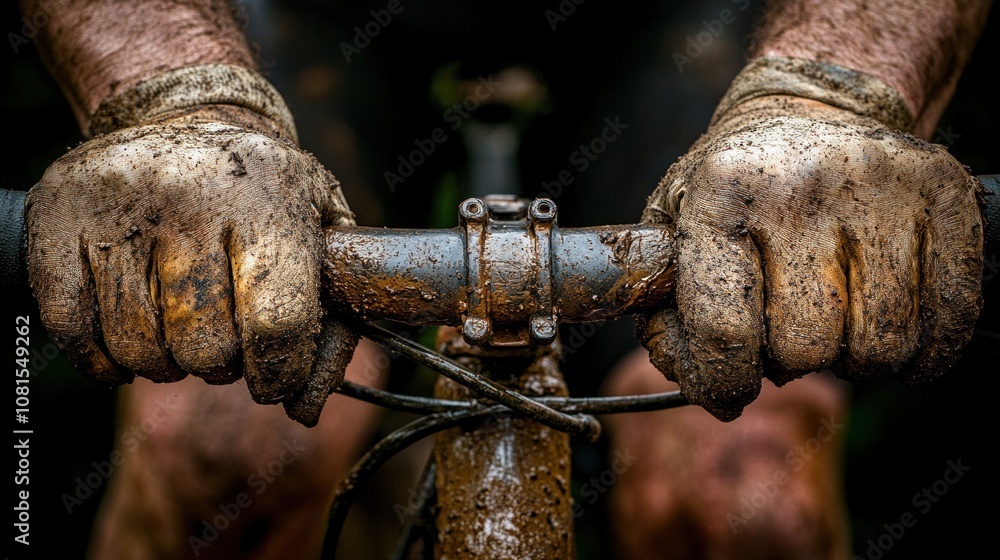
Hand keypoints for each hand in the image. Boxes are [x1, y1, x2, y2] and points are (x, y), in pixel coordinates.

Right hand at [26, 104, 356, 425]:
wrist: (179, 121)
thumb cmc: (262, 195)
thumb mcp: (319, 232)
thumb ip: (332, 320)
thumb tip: (306, 408)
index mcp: (269, 199)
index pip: (278, 323)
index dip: (280, 372)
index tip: (276, 378)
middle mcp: (192, 197)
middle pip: (205, 347)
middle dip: (219, 361)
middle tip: (221, 334)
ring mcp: (118, 207)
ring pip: (139, 348)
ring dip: (164, 360)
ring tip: (178, 325)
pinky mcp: (57, 218)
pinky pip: (74, 330)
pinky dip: (102, 355)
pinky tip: (128, 332)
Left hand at [637, 92, 984, 420]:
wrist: (808, 110)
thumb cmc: (734, 188)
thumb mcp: (673, 229)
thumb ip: (661, 309)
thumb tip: (698, 382)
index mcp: (721, 191)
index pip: (724, 329)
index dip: (724, 383)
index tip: (729, 392)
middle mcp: (800, 183)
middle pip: (807, 345)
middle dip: (792, 360)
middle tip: (787, 334)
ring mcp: (880, 184)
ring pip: (881, 343)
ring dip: (856, 358)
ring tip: (837, 324)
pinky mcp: (944, 193)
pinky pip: (951, 314)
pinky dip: (927, 349)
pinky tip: (900, 337)